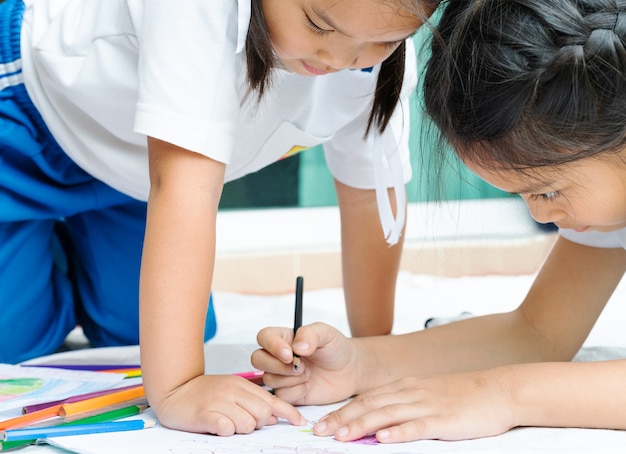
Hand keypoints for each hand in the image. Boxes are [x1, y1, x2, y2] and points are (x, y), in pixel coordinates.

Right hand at [153, 374, 306, 434]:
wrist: (174, 390)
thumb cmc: (204, 393)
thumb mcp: (232, 392)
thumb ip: (253, 402)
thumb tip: (274, 417)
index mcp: (242, 385)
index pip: (272, 399)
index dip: (289, 412)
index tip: (300, 422)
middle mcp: (233, 391)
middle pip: (263, 414)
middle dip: (258, 423)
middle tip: (242, 421)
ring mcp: (219, 401)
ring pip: (247, 425)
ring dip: (240, 429)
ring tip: (226, 422)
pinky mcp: (205, 414)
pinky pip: (226, 428)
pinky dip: (225, 431)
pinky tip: (218, 425)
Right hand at [252, 322, 358, 404]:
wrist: (349, 371)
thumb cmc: (336, 348)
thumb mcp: (327, 334)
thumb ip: (310, 334)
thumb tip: (297, 346)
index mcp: (284, 337)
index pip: (264, 337)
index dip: (272, 345)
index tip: (289, 354)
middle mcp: (278, 356)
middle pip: (258, 359)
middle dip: (278, 366)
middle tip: (302, 366)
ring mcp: (281, 375)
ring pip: (269, 379)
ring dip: (291, 379)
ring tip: (309, 374)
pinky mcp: (287, 393)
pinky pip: (281, 396)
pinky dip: (296, 392)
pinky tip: (309, 386)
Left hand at [313, 369, 514, 442]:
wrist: (497, 390)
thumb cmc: (462, 396)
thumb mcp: (427, 395)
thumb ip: (403, 405)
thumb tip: (377, 423)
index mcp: (405, 387)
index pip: (366, 399)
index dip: (342, 411)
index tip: (322, 423)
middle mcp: (411, 393)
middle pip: (369, 405)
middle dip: (342, 419)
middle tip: (319, 431)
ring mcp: (426, 405)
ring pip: (387, 414)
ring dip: (361, 425)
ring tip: (341, 436)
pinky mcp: (443, 420)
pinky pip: (417, 426)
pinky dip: (398, 432)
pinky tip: (383, 438)